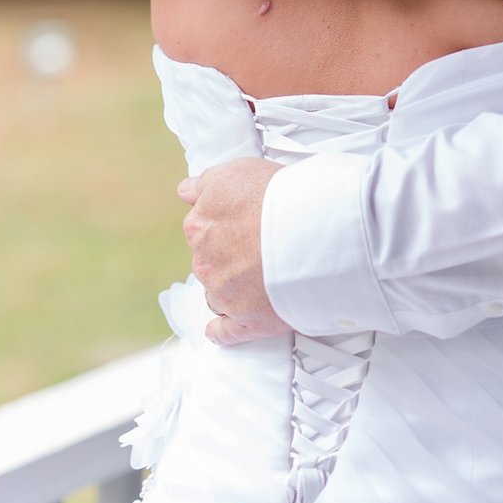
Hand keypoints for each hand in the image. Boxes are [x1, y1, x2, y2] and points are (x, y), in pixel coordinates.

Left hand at [180, 158, 292, 344]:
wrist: (317, 229)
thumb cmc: (283, 195)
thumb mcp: (238, 171)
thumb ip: (205, 183)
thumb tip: (185, 191)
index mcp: (200, 225)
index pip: (202, 229)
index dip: (227, 227)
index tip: (247, 226)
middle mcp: (205, 261)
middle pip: (211, 262)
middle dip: (230, 259)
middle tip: (263, 250)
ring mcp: (224, 293)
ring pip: (219, 294)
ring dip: (233, 290)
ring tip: (262, 281)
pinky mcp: (246, 321)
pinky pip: (225, 332)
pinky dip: (224, 331)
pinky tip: (225, 327)